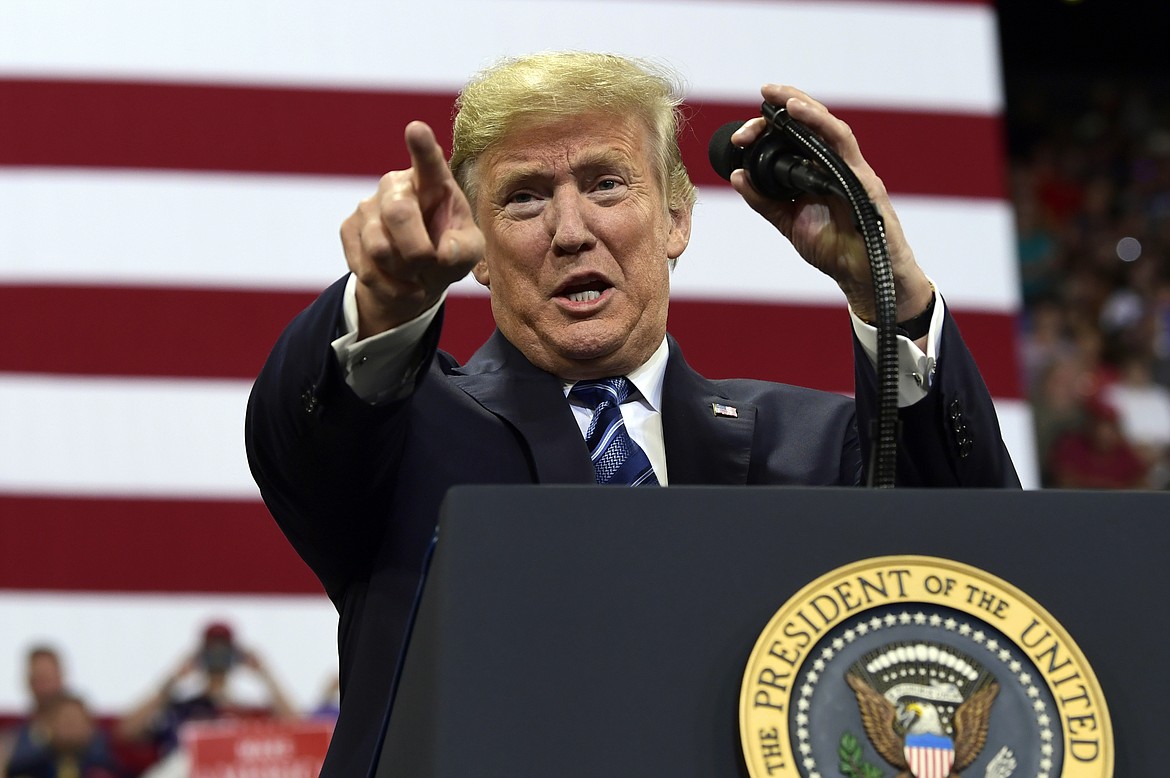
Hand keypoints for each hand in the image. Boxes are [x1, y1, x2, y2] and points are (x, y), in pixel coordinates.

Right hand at [340, 121, 483, 337]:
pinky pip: (366, 267)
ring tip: (416, 274)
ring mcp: (368, 205)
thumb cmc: (448, 253)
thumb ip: (465, 249)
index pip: (428, 162)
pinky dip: (389, 286)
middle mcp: (397, 186)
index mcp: (433, 183)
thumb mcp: (469, 252)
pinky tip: (401, 283)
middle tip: (428, 263)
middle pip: (398, 213)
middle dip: (417, 250)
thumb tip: (443, 252)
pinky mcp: (349, 229)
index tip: (416, 129)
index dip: (422, 146)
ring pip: (379, 246)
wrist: (416, 278)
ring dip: (403, 272)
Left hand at [729, 85, 931, 322]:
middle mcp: (833, 163)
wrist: (862, 276)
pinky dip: (821, 124)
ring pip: (827, 124)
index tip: (740, 136)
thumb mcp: (788, 221)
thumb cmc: (833, 248)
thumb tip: (736, 175)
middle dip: (783, 105)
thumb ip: (763, 200)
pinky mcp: (863, 177)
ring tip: (778, 95)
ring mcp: (850, 168)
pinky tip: (800, 113)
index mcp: (815, 171)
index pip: (792, 137)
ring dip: (802, 106)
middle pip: (810, 122)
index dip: (767, 128)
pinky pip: (842, 143)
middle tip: (761, 96)